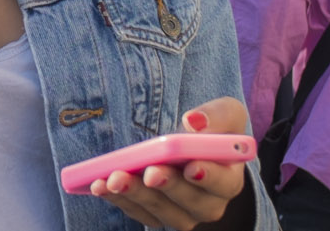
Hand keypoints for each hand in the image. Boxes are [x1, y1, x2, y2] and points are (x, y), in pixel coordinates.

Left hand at [91, 98, 251, 230]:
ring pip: (160, 211)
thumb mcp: (225, 113)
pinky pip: (136, 212)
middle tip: (149, 171)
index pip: (225, 183)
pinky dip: (117, 199)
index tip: (192, 166)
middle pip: (190, 203)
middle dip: (167, 186)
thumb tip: (194, 122)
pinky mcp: (154, 215)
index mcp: (229, 179)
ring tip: (114, 177)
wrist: (187, 144)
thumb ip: (217, 115)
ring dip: (135, 194)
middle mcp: (208, 205)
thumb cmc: (211, 130)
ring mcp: (180, 214)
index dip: (209, 176)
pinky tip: (100, 184)